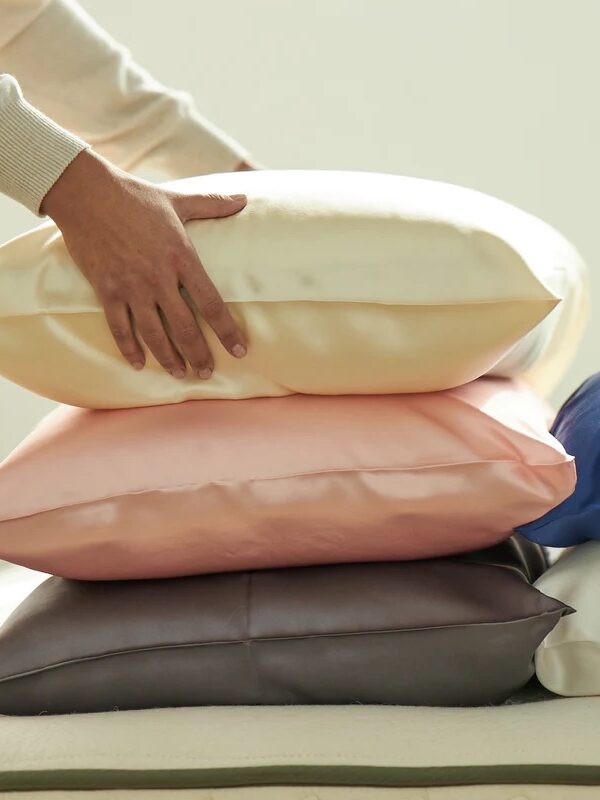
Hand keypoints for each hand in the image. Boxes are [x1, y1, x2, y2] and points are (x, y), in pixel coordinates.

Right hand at [40, 149, 247, 378]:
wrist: (86, 192)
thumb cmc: (134, 195)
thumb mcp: (177, 199)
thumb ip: (212, 204)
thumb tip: (244, 198)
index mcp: (182, 257)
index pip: (211, 303)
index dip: (227, 331)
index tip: (239, 351)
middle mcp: (159, 278)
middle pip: (185, 328)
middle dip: (198, 355)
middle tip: (206, 373)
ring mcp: (131, 287)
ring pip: (154, 334)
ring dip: (169, 359)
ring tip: (180, 375)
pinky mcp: (106, 290)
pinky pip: (119, 328)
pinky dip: (129, 349)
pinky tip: (139, 364)